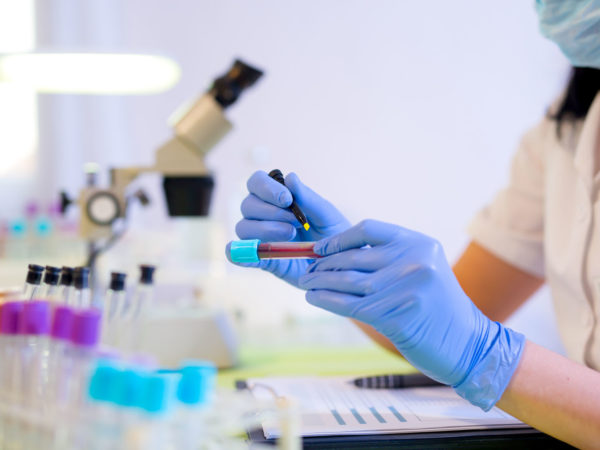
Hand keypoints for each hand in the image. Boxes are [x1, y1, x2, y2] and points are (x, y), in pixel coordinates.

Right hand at [227, 171, 349, 286]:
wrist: (340, 264)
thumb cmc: (334, 234)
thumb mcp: (327, 215)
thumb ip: (308, 198)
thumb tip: (290, 176)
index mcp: (277, 197)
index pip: (257, 182)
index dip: (267, 188)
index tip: (287, 200)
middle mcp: (264, 214)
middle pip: (248, 204)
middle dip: (271, 212)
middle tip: (295, 223)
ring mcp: (260, 237)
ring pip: (243, 227)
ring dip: (265, 229)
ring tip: (291, 236)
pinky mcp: (261, 259)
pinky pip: (240, 254)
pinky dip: (240, 253)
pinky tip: (251, 255)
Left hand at [299, 220, 524, 409]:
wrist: (468, 344)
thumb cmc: (438, 308)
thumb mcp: (422, 270)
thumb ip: (389, 259)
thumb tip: (339, 256)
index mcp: (418, 243)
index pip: (368, 229)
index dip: (339, 238)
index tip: (320, 248)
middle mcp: (413, 260)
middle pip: (354, 257)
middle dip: (325, 264)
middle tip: (307, 270)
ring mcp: (405, 287)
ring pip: (348, 281)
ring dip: (320, 282)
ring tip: (306, 283)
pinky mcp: (396, 315)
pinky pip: (350, 304)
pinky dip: (327, 300)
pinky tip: (313, 298)